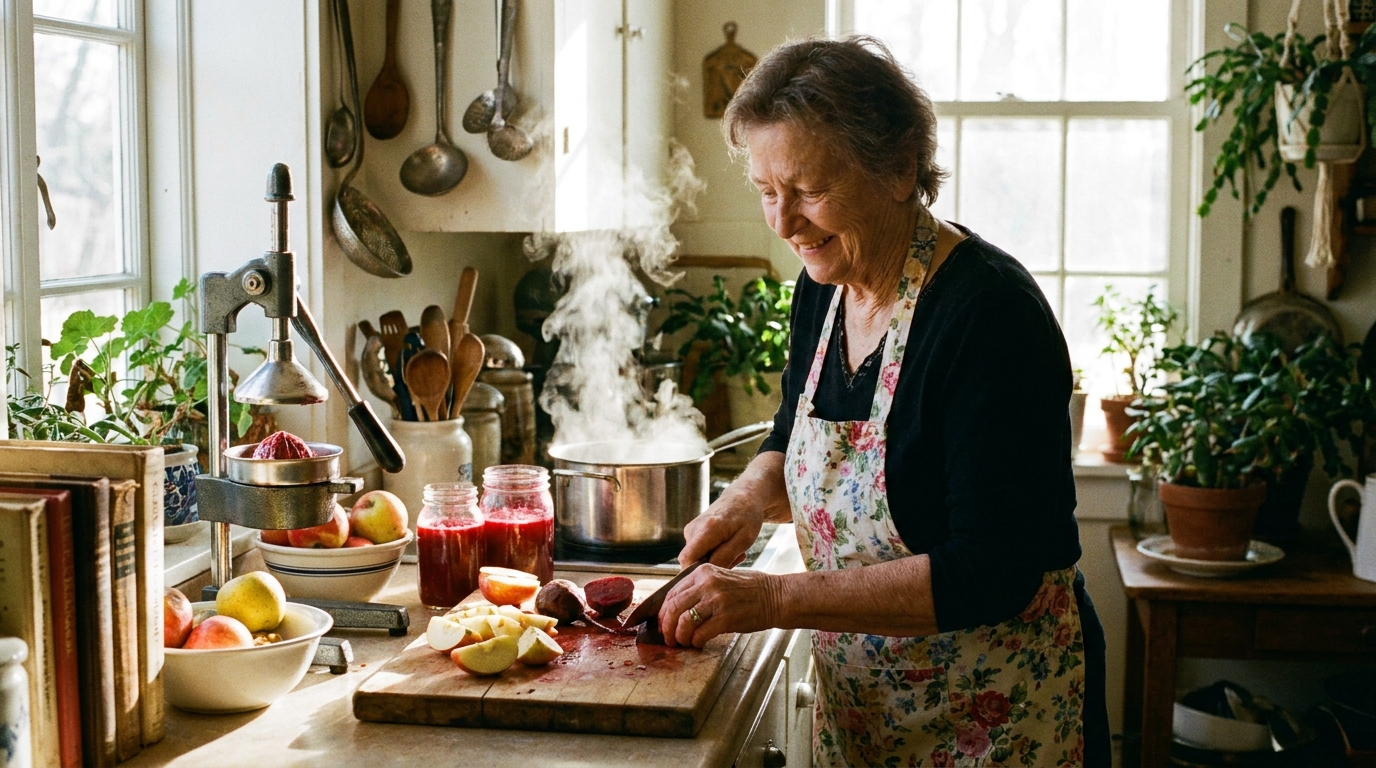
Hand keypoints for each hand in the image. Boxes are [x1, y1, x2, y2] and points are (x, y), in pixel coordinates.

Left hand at [658, 564, 782, 647]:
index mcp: (703, 572)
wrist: (776, 596)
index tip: (663, 623)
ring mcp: (716, 600)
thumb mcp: (721, 578)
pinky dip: (696, 642)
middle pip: (673, 608)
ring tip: (684, 642)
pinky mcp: (725, 617)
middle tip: (668, 638)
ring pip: (683, 622)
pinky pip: (700, 634)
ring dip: (680, 637)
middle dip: (666, 627)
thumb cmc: (749, 590)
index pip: (672, 593)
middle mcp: (707, 583)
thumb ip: (699, 588)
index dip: (663, 612)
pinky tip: (699, 643)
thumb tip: (676, 608)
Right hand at [678, 488, 762, 568]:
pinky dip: (712, 554)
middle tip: (736, 559)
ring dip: (714, 561)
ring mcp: (690, 531)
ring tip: (734, 551)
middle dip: (711, 567)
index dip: (695, 573)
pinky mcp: (691, 533)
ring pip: (696, 558)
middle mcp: (693, 529)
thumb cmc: (747, 517)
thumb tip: (706, 574)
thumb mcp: (744, 540)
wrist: (742, 497)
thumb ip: (725, 557)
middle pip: (692, 562)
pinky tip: (726, 547)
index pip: (687, 558)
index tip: (716, 575)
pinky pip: (698, 552)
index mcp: (707, 529)